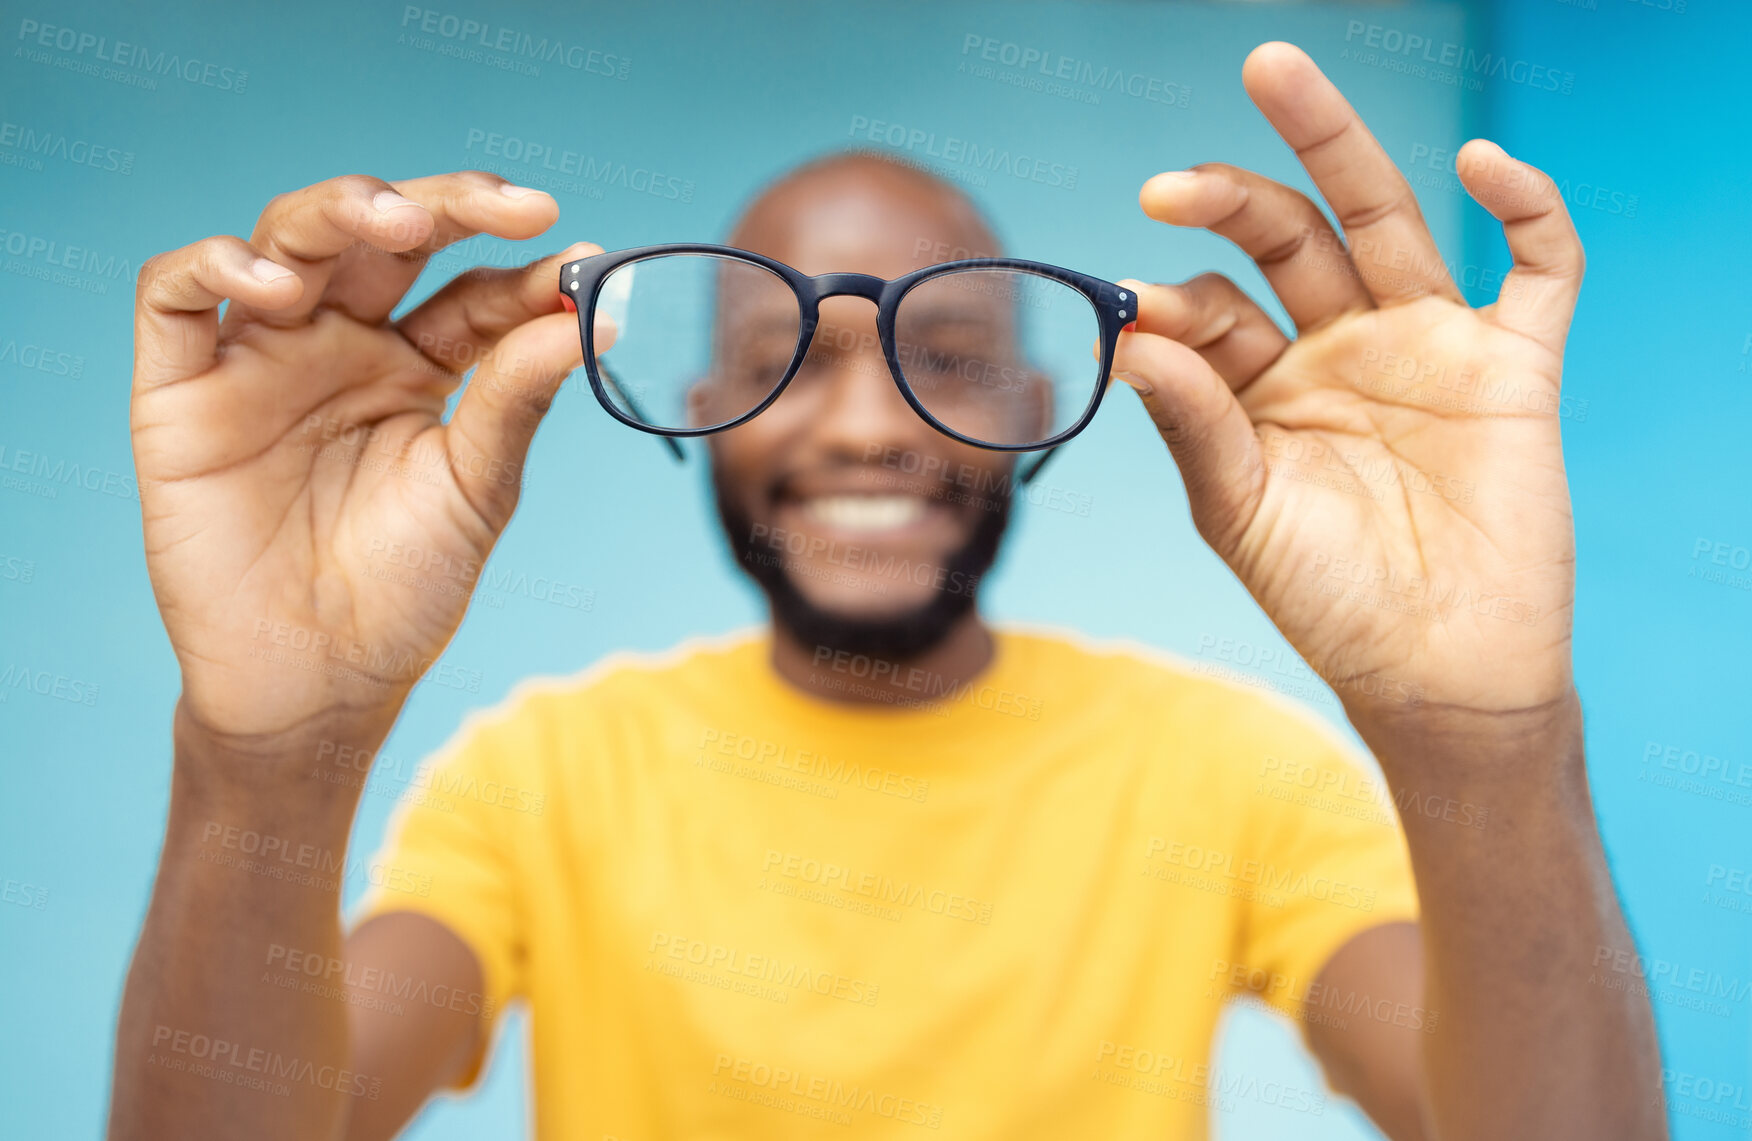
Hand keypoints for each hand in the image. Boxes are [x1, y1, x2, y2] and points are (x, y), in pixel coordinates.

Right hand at [131, 171, 601, 747]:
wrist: (318, 684)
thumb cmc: (403, 591)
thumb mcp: (475, 488)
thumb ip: (518, 396)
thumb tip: (593, 313)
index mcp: (415, 366)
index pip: (469, 289)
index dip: (522, 268)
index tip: (583, 261)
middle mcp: (338, 345)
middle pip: (381, 237)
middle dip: (444, 205)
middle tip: (508, 206)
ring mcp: (259, 358)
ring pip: (287, 238)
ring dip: (340, 211)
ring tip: (396, 223)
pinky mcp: (180, 388)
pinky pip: (174, 295)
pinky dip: (217, 265)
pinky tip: (276, 284)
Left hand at [1117, 43, 1582, 722]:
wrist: (1436, 674)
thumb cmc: (1328, 601)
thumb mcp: (1242, 515)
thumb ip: (1195, 425)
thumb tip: (1127, 337)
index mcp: (1265, 385)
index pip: (1214, 310)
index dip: (1173, 302)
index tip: (1132, 309)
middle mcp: (1340, 348)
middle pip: (1289, 237)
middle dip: (1232, 195)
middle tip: (1169, 182)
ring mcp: (1426, 346)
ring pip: (1387, 220)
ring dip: (1337, 144)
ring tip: (1276, 74)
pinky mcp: (1513, 364)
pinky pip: (1537, 267)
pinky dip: (1525, 206)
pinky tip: (1478, 162)